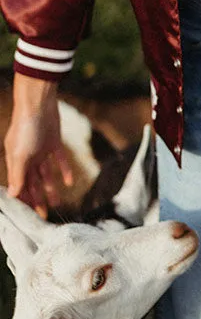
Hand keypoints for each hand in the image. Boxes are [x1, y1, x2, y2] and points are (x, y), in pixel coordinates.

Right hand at [4, 74, 73, 215]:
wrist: (39, 104)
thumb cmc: (26, 128)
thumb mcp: (20, 155)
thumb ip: (17, 175)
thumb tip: (12, 194)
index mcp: (16, 161)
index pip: (20, 185)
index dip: (24, 199)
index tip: (31, 215)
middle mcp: (27, 157)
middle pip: (33, 182)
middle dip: (38, 198)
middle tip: (45, 214)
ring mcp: (41, 150)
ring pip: (46, 174)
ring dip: (51, 188)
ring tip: (58, 202)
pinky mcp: (54, 143)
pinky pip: (59, 160)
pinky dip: (64, 171)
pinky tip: (69, 183)